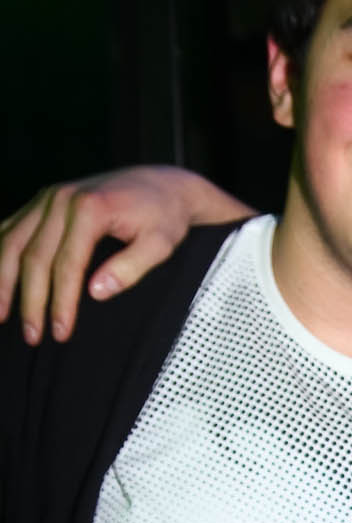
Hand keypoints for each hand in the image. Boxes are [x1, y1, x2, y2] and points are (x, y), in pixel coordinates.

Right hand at [0, 166, 253, 343]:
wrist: (161, 185)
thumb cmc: (163, 217)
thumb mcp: (160, 244)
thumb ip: (131, 267)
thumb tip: (96, 292)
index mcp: (89, 208)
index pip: (67, 264)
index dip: (61, 302)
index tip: (60, 332)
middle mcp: (61, 199)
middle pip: (34, 256)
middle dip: (31, 301)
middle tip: (33, 337)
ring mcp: (47, 198)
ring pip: (12, 241)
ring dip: (3, 281)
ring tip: (1, 316)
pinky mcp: (42, 201)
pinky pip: (10, 227)